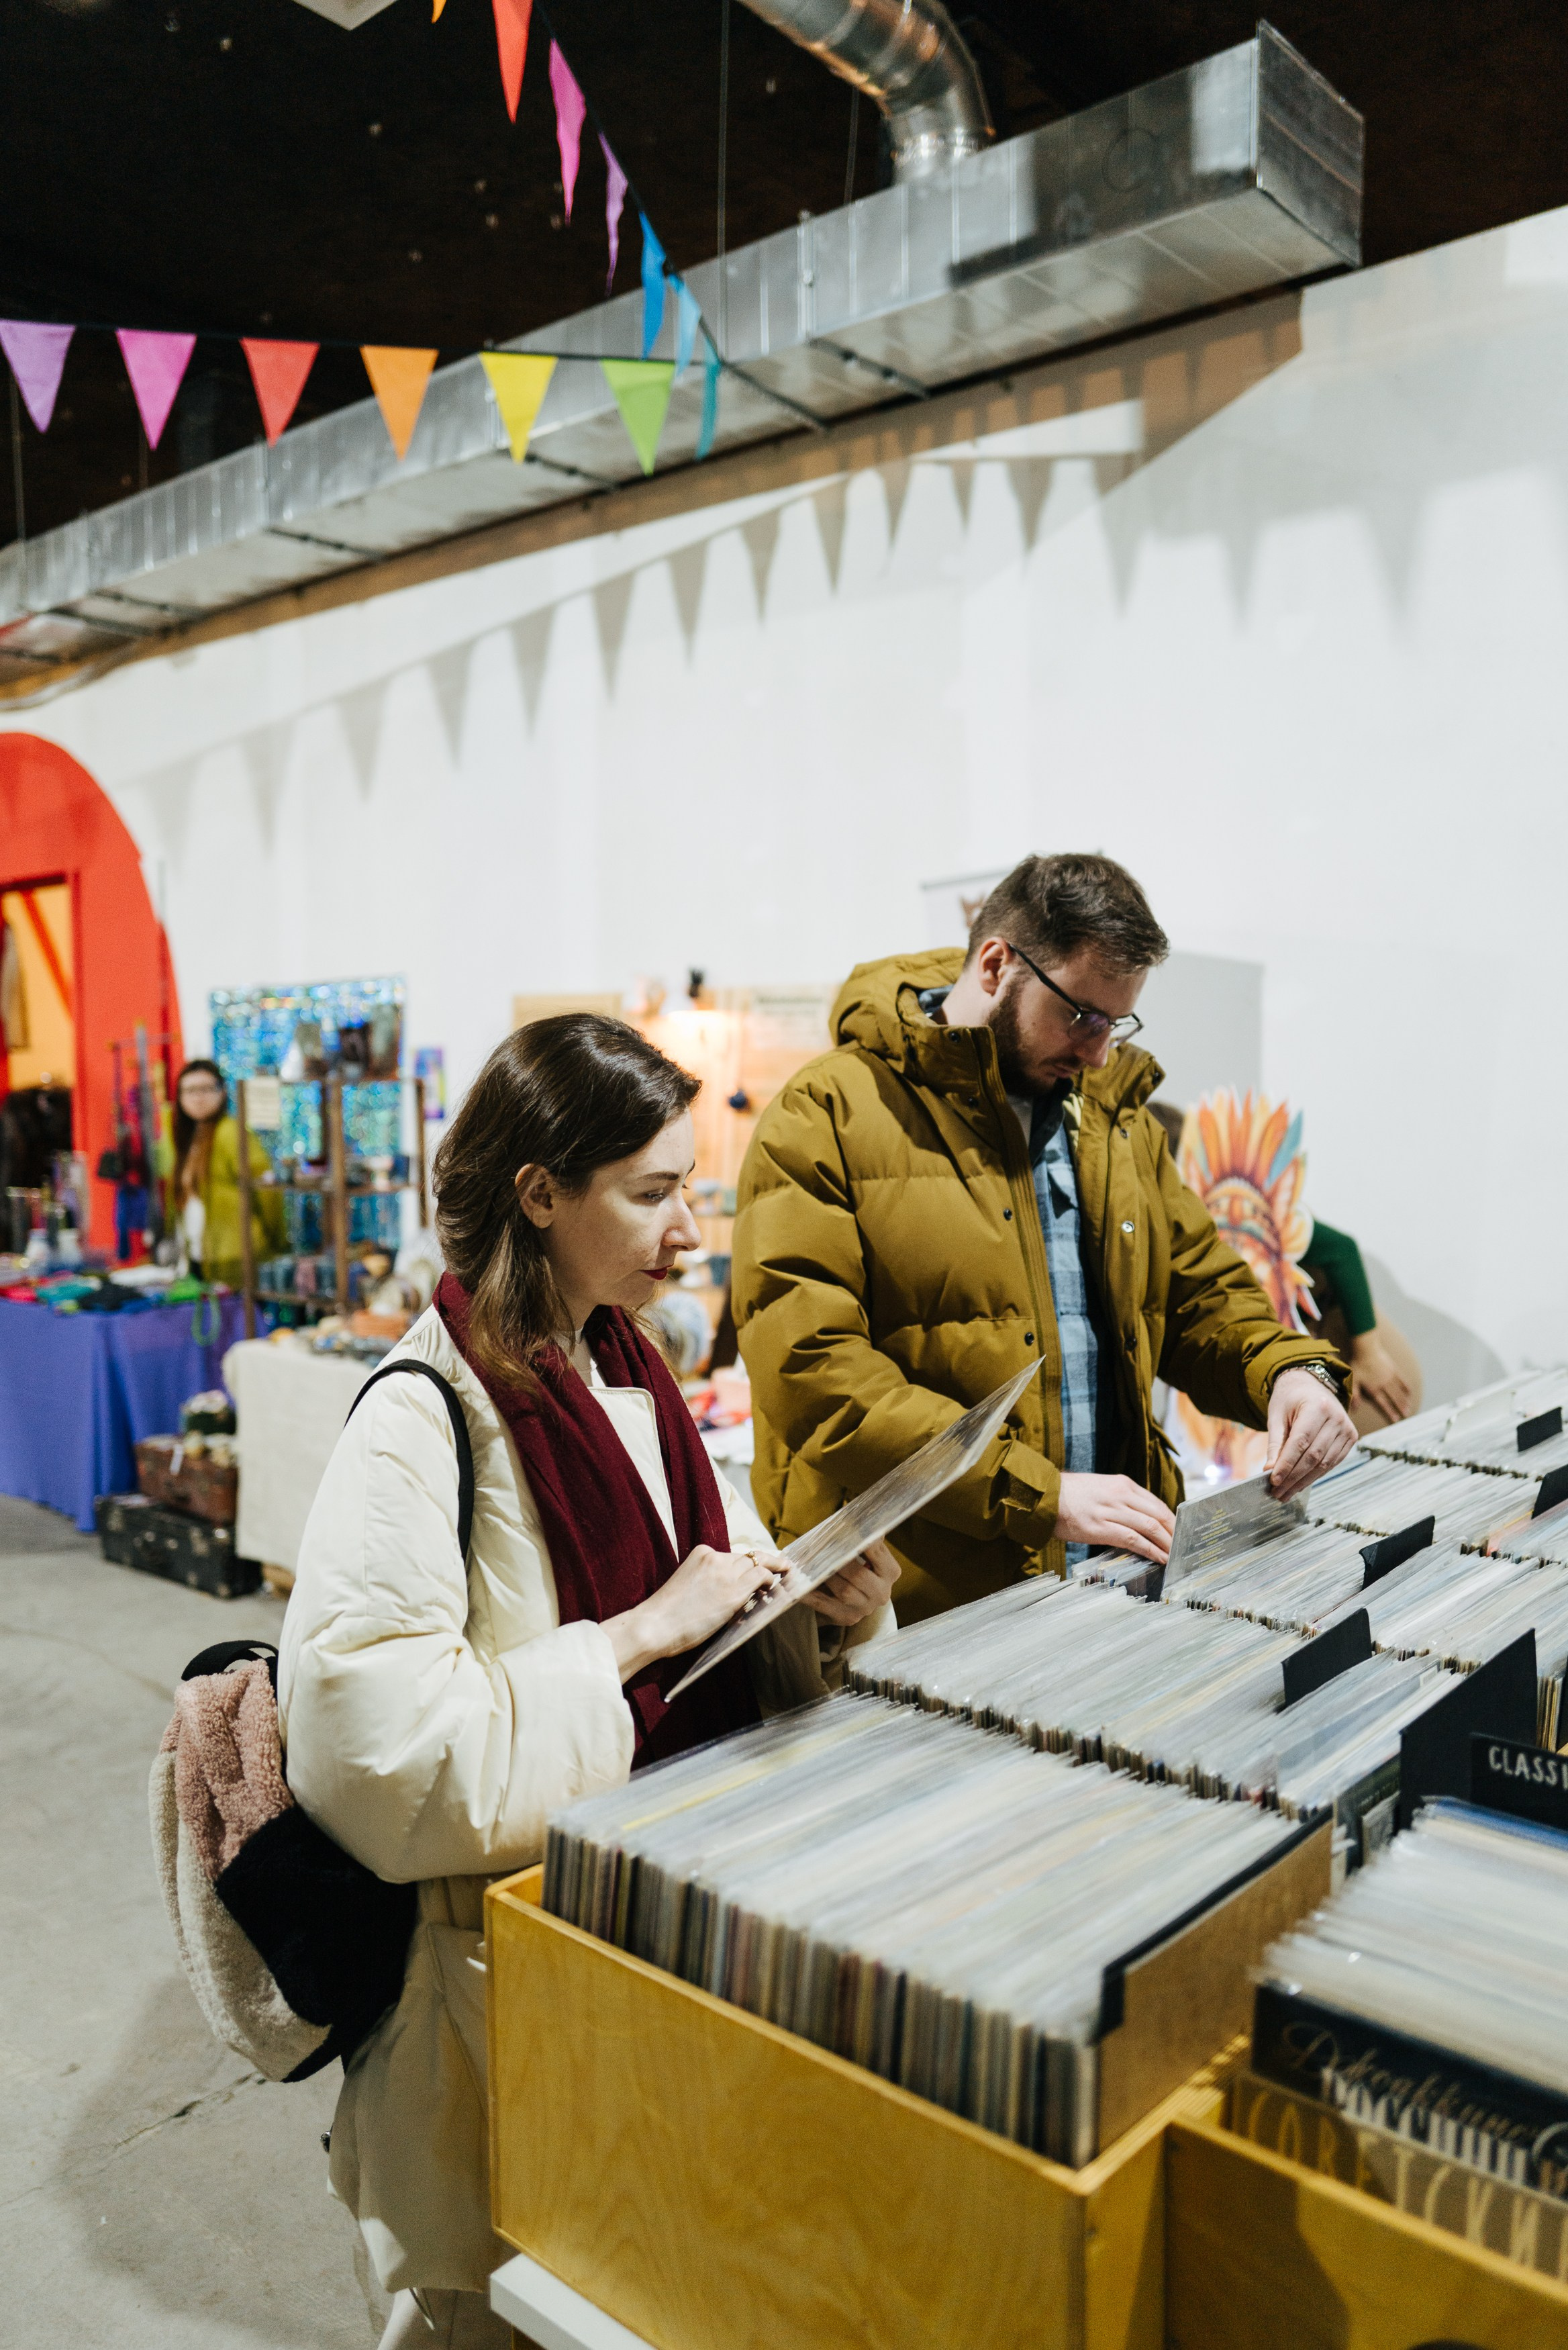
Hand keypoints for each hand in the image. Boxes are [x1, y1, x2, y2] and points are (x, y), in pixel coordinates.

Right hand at [604, 1544, 779, 1682]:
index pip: (732, 1555)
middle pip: (748, 1557)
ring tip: (783, 1574)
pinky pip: (761, 1576)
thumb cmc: (667, 1614)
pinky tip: (772, 1587)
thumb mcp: (688, 1584)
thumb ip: (708, 1579)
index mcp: (700, 1553)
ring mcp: (725, 1573)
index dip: (747, 1563)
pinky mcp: (734, 1591)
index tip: (757, 1567)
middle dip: (764, 1562)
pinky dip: (770, 1579)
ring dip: (771, 1569)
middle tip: (781, 1566)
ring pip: (758, 1563)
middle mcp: (715, 1557)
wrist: (656, 1625)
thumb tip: (730, 1591)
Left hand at [800, 1537, 900, 1626]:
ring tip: (811, 1563)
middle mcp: (882, 1593)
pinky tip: (798, 1584)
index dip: (862, 1542)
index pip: (877, 1553)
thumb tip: (857, 1512)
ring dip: (826, 1576)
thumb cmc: (856, 1567)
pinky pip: (824, 1604)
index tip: (847, 1529)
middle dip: (839, 1561)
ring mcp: (864, 1608)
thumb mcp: (863, 1553)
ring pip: (844, 1591)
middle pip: (859, 1575)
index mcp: (890, 1572)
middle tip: (822, 1548)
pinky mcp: (846, 1618)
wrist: (850, 1600)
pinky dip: (810, 1593)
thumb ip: (863, 1536)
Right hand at [1055, 1474, 1174, 1564]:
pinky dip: (1151, 1550)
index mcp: (1122, 1484)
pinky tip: (1159, 1558)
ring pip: (1150, 1527)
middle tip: (1183, 1546)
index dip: (1171, 1520)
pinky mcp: (1101, 1528)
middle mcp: (1121, 1495)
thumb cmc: (1070, 1495)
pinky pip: (1134, 1540)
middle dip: (1174, 1533)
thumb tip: (1139, 1518)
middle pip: (1158, 1515)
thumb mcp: (1100, 1488)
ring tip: (1175, 1556)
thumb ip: (1120, 1499)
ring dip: (1166, 1544)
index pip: (1156, 1503)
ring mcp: (1111, 1511)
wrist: (1044, 1496)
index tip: (1179, 1532)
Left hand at [1266, 1368, 1357, 1497]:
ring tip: (1286, 1493)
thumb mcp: (1277, 1415)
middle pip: (1314, 1456)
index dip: (1287, 1464)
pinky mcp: (1351, 1438)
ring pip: (1325, 1464)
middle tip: (1277, 1492)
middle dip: (1294, 1477)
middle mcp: (1337, 1418)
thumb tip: (1271, 1471)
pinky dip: (1316, 1475)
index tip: (1273, 1481)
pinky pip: (1332, 1462)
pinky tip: (1301, 1484)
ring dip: (1304, 1481)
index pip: (1301, 1442)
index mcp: (1317, 1406)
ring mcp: (1347, 1429)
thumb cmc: (1290, 1400)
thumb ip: (1275, 1443)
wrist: (1311, 1385)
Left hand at [1350, 1329, 1413, 1425]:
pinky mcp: (1394, 1370)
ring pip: (1399, 1392)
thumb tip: (1354, 1409)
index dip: (1389, 1412)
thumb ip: (1354, 1395)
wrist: (1366, 1348)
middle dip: (1400, 1408)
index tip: (1395, 1420)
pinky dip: (1406, 1387)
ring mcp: (1390, 1377)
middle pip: (1394, 1399)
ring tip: (1408, 1408)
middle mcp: (1384, 1385)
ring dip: (1404, 1400)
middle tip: (1406, 1416)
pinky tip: (1410, 1393)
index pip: (1383, 1404)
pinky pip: (1402, 1380)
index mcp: (1374, 1389)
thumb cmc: (1358, 1364)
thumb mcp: (1353, 1380)